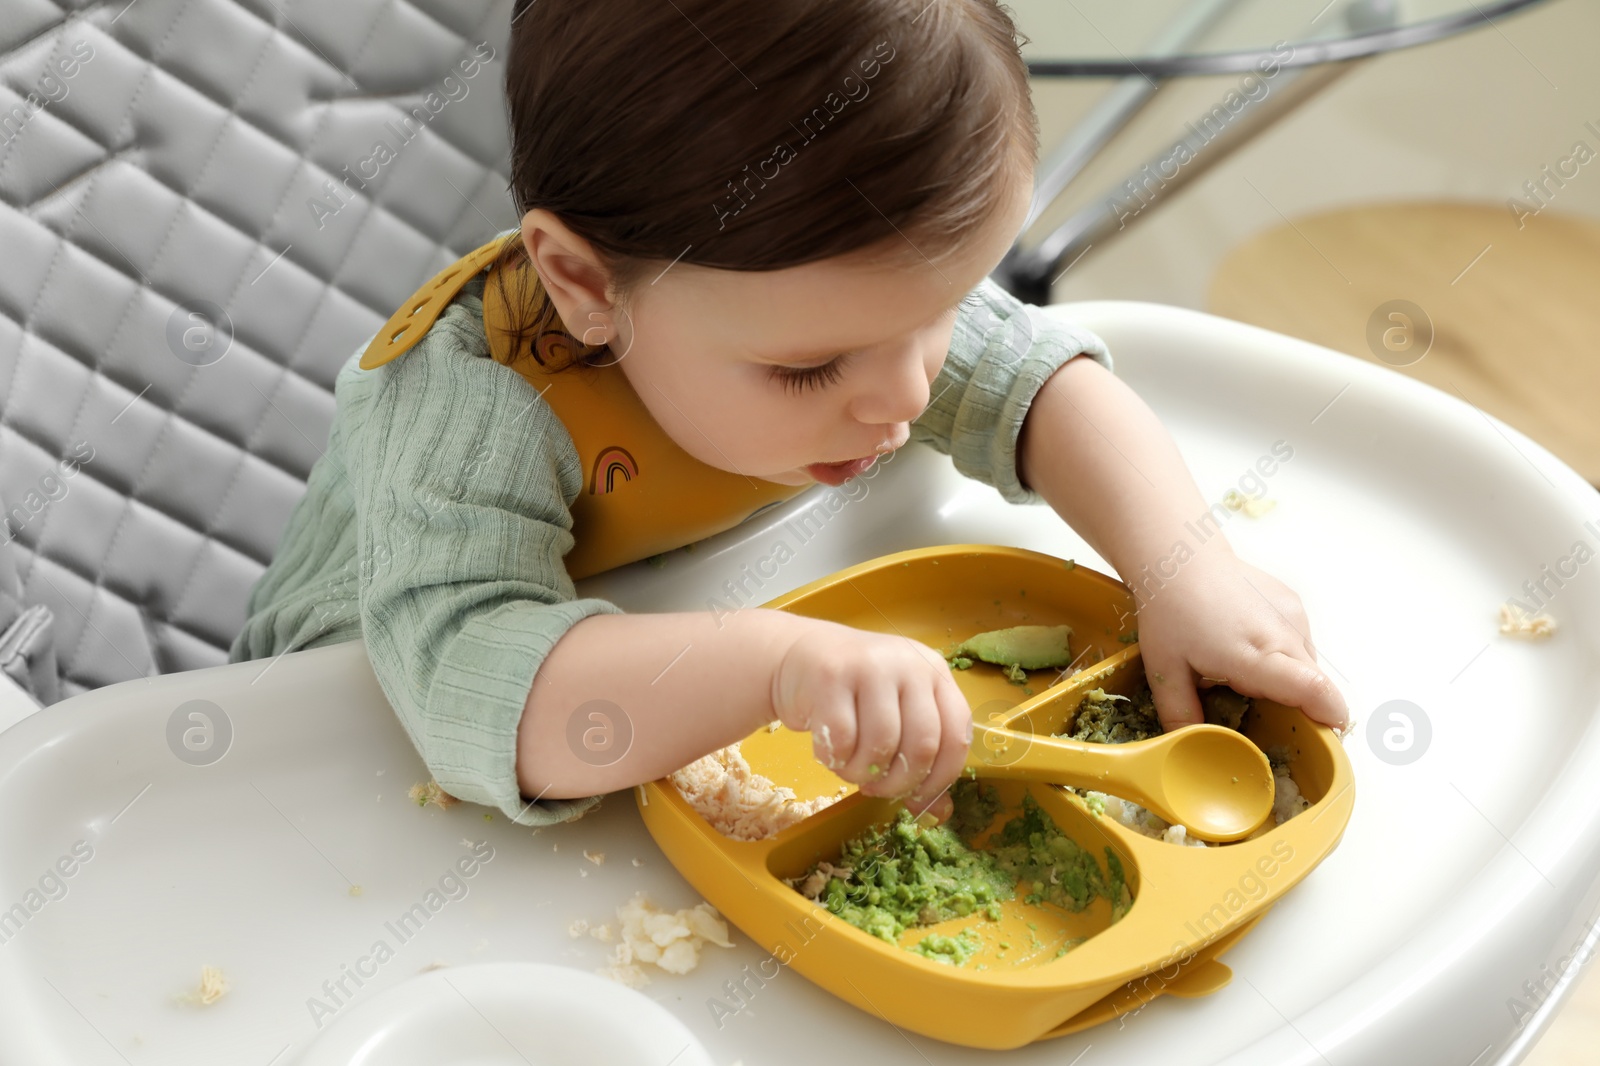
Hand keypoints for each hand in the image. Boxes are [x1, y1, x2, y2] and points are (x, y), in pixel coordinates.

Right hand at [770, 619, 972, 821]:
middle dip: (898, 782)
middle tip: (876, 788)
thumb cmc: (854, 694)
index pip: (956, 735)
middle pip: (922, 745)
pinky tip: (830, 753)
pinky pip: (843, 739)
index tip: (917, 797)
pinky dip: (836, 760)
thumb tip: (939, 814)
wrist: (798, 657)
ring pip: (881, 745)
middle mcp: (909, 664)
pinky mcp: (831, 675)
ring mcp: (870, 666)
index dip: (941, 778)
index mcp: (935, 672)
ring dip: (863, 774)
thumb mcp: (896, 714)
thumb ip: (921, 758)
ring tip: (849, 768)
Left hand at [1133, 551, 1348, 733]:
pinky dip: (1282, 657)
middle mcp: (1284, 634)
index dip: (1328, 720)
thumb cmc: (1170, 612)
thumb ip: (1180, 714)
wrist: (1179, 558)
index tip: (1324, 740)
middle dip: (1298, 709)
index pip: (1315, 690)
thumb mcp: (1165, 670)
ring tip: (1241, 674)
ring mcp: (1293, 615)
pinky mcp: (1294, 604)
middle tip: (1259, 716)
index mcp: (1256, 654)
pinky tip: (1246, 648)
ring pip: (1308, 665)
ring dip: (1286, 681)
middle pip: (1315, 686)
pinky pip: (1300, 644)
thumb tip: (1191, 749)